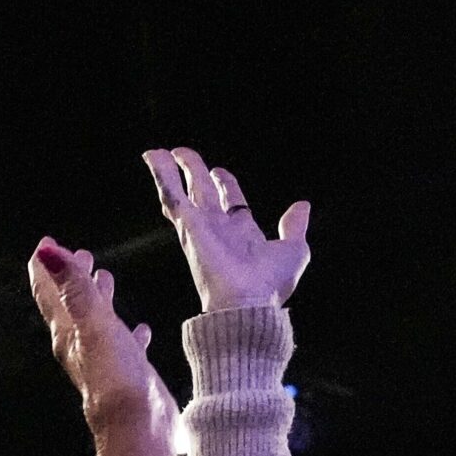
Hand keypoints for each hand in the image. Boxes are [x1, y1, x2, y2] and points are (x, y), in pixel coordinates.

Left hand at [26, 239, 176, 455]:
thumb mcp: (94, 326)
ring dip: (100, 299)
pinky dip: (128, 332)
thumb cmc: (115, 378)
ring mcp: (104, 361)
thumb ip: (74, 289)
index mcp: (68, 334)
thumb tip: (47, 253)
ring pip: (98, 322)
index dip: (46, 268)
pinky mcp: (128, 373)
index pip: (51, 294)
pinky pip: (126, 345)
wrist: (137, 429)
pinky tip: (140, 328)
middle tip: (79, 254)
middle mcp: (81, 347)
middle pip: (72, 304)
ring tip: (106, 278)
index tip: (45, 243)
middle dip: (73, 278)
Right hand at [143, 148, 310, 313]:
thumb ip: (294, 226)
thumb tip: (301, 206)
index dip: (225, 184)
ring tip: (156, 152)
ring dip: (168, 170)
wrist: (248, 303)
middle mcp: (217, 228)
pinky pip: (171, 194)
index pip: (229, 201)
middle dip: (193, 172)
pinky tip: (153, 156)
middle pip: (202, 192)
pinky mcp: (188, 225)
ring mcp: (199, 226)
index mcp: (241, 232)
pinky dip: (162, 174)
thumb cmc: (270, 285)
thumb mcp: (294, 249)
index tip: (220, 172)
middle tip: (182, 154)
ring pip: (180, 192)